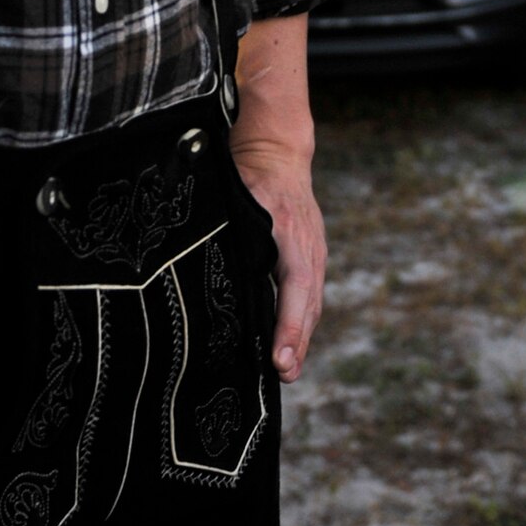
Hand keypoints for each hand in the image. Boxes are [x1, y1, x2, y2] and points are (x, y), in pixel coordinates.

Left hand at [229, 138, 325, 383]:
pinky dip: (301, 322)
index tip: (281, 359)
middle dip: (297, 343)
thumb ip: (232, 227)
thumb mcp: (237, 192)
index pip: (296, 287)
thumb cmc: (250, 170)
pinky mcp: (311, 256)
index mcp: (288, 232)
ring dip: (301, 338)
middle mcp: (308, 246)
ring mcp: (314, 252)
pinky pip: (309, 295)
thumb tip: (211, 262)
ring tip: (287, 372)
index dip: (289, 326)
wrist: (278, 149)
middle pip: (307, 304)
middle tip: (283, 376)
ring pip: (311, 303)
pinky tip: (290, 345)